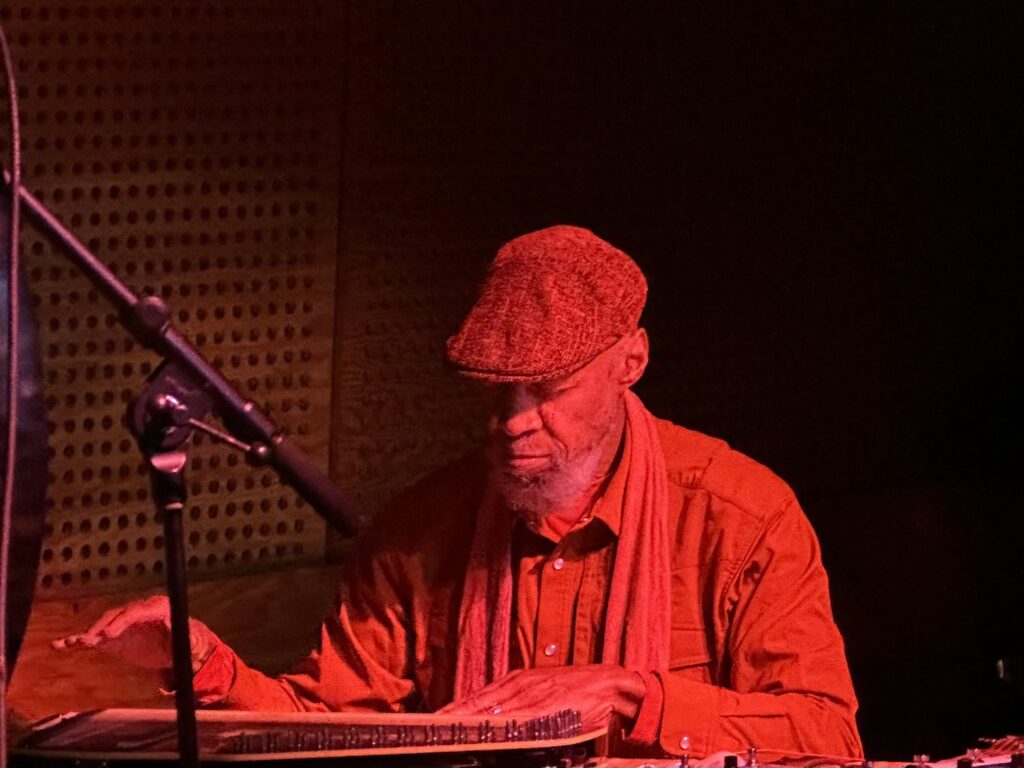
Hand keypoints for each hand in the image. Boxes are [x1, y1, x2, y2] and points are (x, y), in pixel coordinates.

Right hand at [52, 595, 219, 672]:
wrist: (181, 650)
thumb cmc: (188, 642)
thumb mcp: (189, 639)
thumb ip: (181, 630)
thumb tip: (172, 618)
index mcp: (157, 608)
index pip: (136, 611)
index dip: (122, 621)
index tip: (110, 635)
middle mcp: (137, 613)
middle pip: (116, 616)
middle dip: (104, 627)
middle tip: (92, 639)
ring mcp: (124, 625)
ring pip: (103, 626)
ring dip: (89, 634)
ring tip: (74, 642)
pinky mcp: (114, 638)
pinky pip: (95, 638)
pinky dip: (77, 641)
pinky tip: (60, 645)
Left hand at [439, 664, 645, 731]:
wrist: (612, 685)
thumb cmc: (577, 690)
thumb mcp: (542, 691)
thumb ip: (518, 703)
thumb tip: (492, 720)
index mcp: (516, 681)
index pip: (476, 698)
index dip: (452, 711)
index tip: (430, 722)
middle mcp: (519, 686)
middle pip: (477, 704)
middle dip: (453, 717)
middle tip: (429, 729)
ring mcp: (531, 696)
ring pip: (492, 711)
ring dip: (468, 722)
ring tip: (446, 732)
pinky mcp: (546, 707)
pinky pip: (515, 719)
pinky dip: (497, 726)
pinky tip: (483, 733)